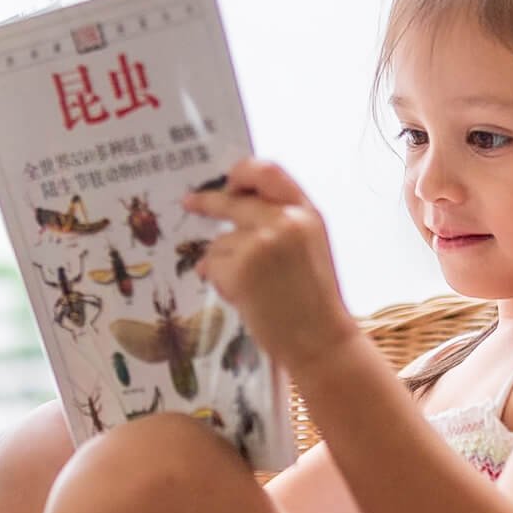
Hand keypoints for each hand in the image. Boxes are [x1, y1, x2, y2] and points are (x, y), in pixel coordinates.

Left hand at [181, 158, 358, 373]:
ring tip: (252, 288)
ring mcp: (261, 244)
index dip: (243, 172)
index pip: (269, 171)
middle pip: (233, 200)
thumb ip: (282, 222)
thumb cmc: (315, 301)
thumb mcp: (310, 247)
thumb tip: (236, 204)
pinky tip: (243, 298)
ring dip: (223, 263)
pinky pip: (212, 265)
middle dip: (207, 202)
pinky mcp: (240, 268)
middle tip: (191, 203)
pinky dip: (219, 282)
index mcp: (307, 213)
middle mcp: (285, 221)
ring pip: (219, 241)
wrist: (321, 341)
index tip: (228, 182)